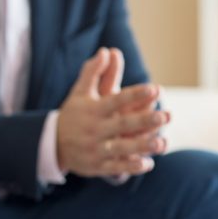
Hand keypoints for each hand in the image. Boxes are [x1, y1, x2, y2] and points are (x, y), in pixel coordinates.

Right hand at [56, 47, 168, 177]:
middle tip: (165, 116)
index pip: (116, 100)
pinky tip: (148, 163)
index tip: (154, 88)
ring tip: (162, 143)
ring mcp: (95, 149)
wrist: (52, 144)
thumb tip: (107, 51)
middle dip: (145, 121)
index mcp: (93, 110)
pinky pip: (115, 167)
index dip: (135, 94)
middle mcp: (95, 129)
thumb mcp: (80, 92)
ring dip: (142, 147)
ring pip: (121, 148)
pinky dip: (131, 167)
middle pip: (122, 125)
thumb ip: (94, 72)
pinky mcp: (97, 166)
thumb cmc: (73, 114)